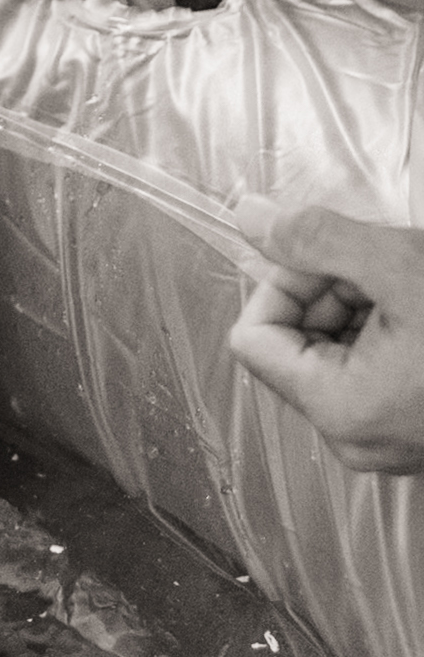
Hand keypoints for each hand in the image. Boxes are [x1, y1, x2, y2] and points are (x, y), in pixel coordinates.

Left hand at [230, 194, 423, 473]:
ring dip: (366, 304)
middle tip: (384, 264)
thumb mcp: (400, 264)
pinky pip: (376, 369)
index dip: (284, 282)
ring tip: (414, 286)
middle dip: (331, 289)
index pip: (254, 336)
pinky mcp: (420, 428)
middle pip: (296, 342)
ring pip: (338, 351)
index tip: (327, 255)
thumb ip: (316, 240)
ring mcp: (390, 438)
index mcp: (339, 408)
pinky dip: (393, 328)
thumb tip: (249, 218)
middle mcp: (356, 437)